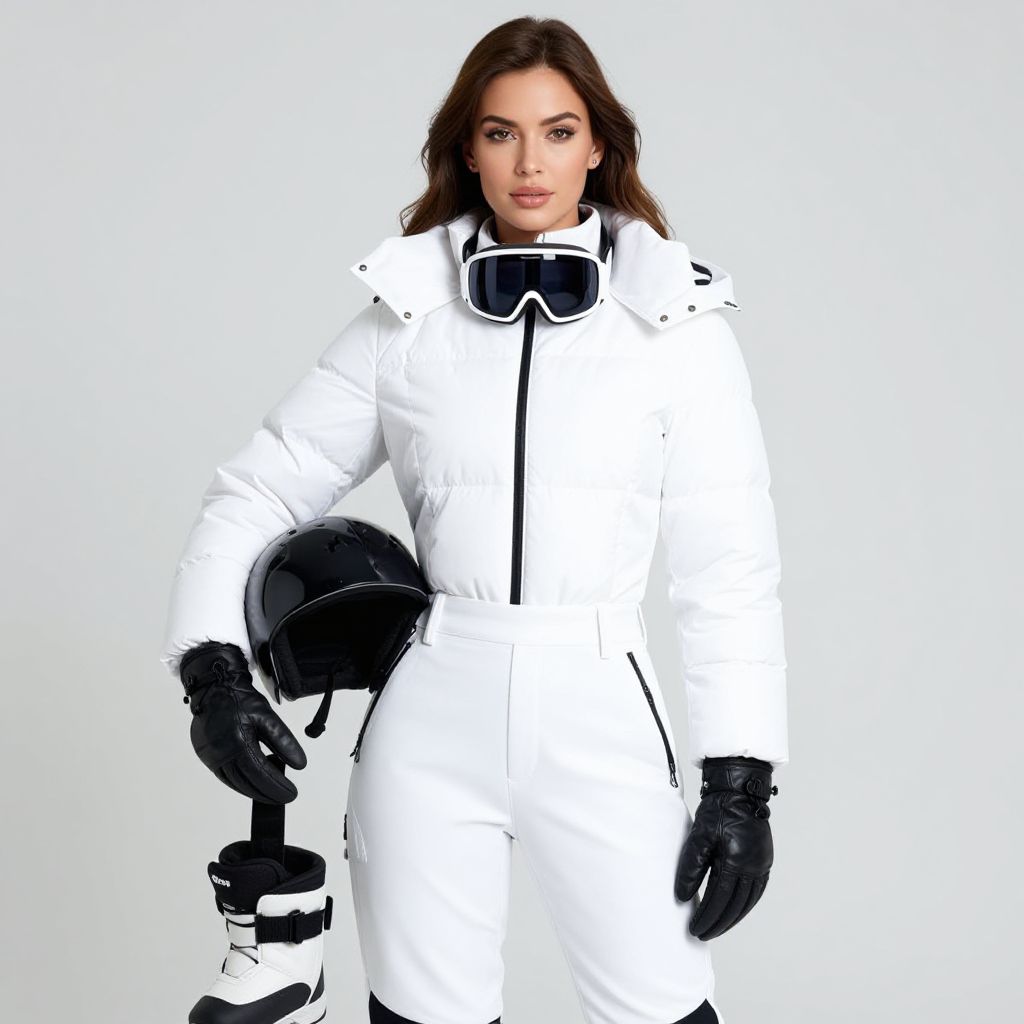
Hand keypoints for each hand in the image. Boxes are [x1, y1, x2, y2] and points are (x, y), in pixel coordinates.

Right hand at [180, 641, 306, 802]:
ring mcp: (210, 756)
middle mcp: (221, 753)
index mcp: (237, 742)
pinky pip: (224, 776)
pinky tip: (252, 784)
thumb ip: (283, 742)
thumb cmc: (240, 699)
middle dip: (267, 793)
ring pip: (234, 782)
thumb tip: (299, 764)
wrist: (215, 688)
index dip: (277, 786)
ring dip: (253, 791)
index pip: (260, 773)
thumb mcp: (268, 717)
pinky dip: (240, 783)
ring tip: (271, 794)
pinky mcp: (206, 755)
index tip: (291, 793)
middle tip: (284, 798)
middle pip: (247, 782)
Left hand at [675, 756, 778, 939]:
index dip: (707, 916)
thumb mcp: (698, 837)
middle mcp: (753, 866)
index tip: (694, 928)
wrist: (739, 790)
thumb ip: (691, 868)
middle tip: (703, 935)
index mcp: (736, 860)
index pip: (720, 898)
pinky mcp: (765, 860)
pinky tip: (735, 912)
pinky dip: (745, 906)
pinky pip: (757, 892)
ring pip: (748, 902)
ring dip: (732, 918)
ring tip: (717, 928)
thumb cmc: (717, 810)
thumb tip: (682, 897)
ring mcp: (762, 864)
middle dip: (718, 923)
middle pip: (735, 905)